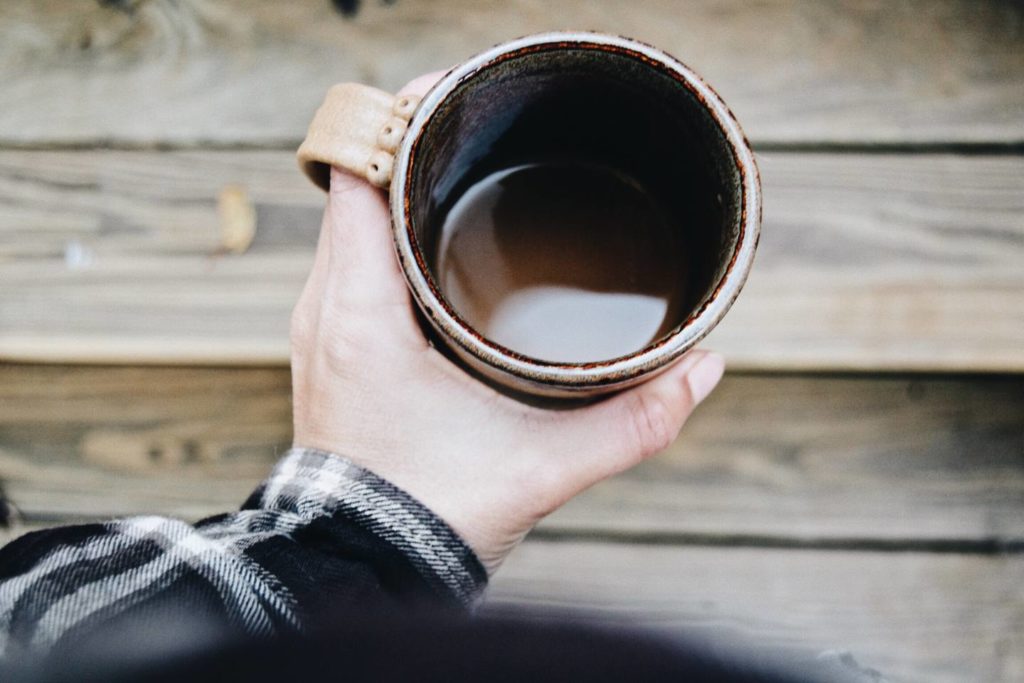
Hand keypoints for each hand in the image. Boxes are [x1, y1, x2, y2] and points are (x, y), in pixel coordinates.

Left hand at [289, 73, 724, 573]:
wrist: (364, 567)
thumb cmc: (432, 514)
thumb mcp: (545, 465)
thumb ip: (633, 421)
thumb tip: (706, 369)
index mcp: (362, 314)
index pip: (360, 175)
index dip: (403, 119)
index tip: (458, 98)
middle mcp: (328, 306)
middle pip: (360, 183)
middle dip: (416, 144)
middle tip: (485, 129)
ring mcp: (323, 323)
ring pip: (354, 217)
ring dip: (401, 184)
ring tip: (469, 166)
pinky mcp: (332, 342)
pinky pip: (352, 253)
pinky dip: (388, 225)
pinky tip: (440, 230)